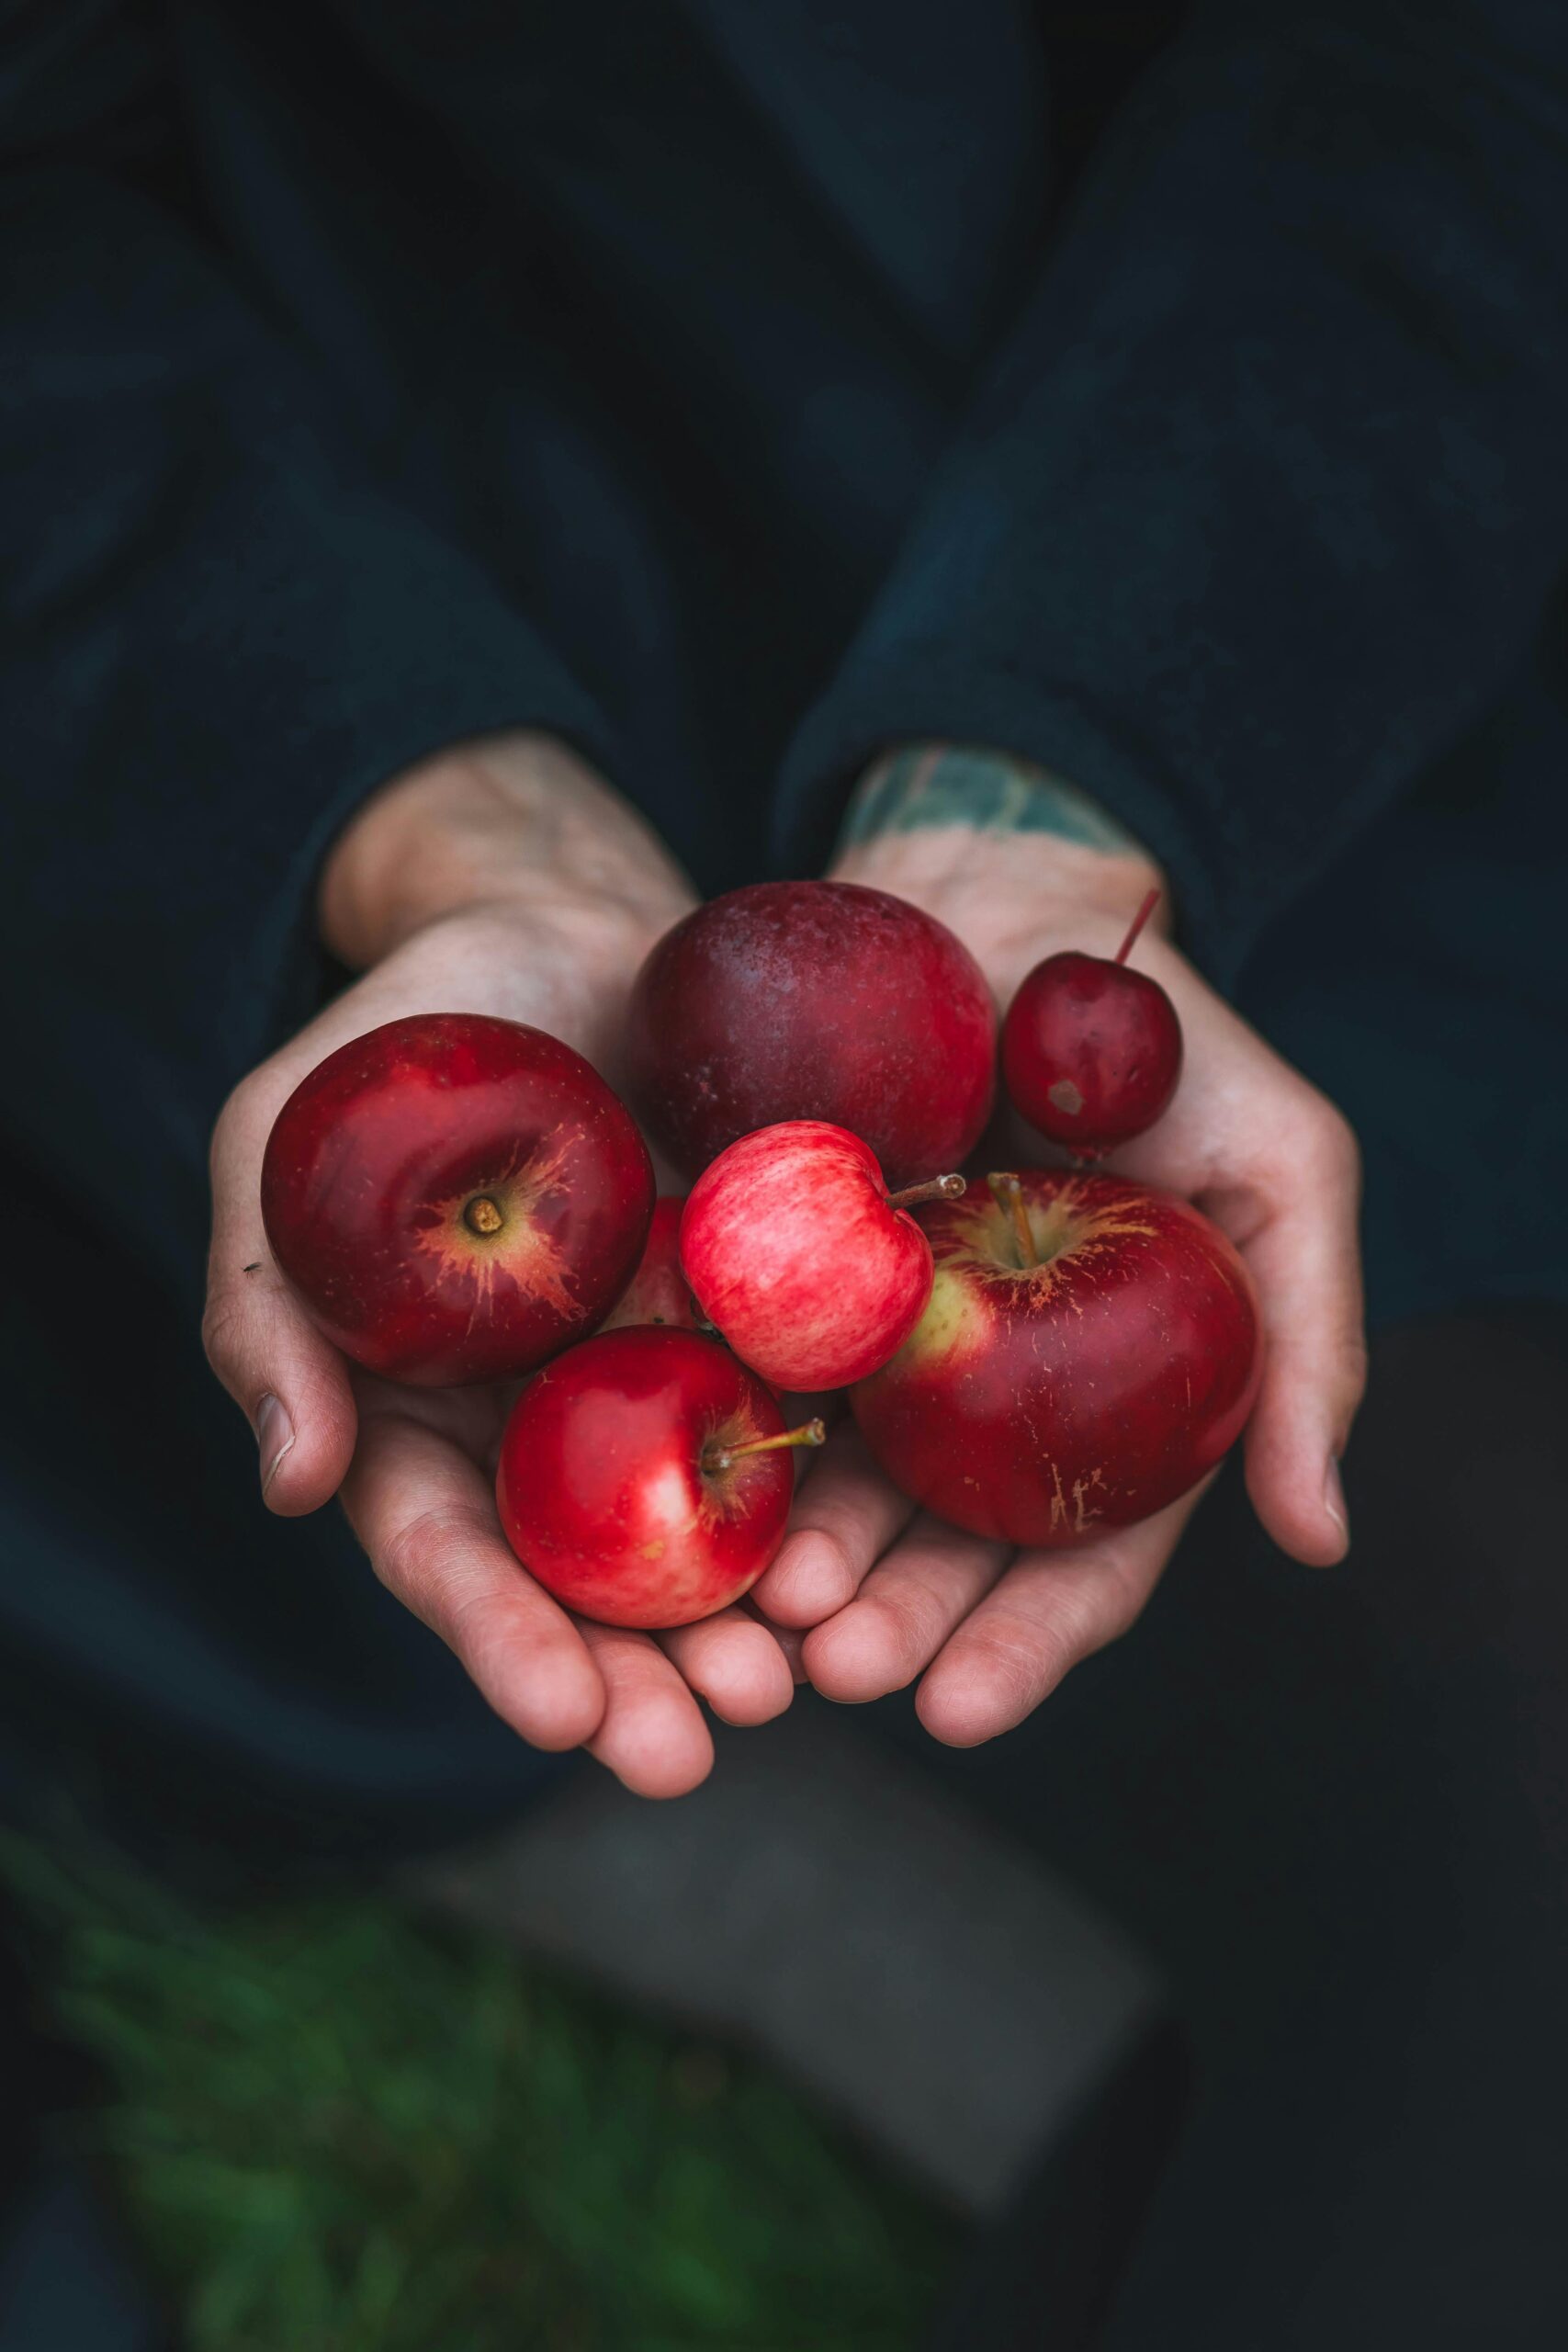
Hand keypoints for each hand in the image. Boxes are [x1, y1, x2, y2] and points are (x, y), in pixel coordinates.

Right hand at [202, 733, 794, 1796]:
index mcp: (423, 1417)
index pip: (452, 1555)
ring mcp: (667, 1378)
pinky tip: (878, 1545)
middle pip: (589, 1582)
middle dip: (639, 1674)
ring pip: (710, 1528)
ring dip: (751, 1618)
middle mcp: (549, 1427)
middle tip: (696, 1747)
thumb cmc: (392, 1041)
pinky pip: (808, 1411)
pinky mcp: (771, 1318)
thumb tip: (294, 1484)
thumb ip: (269, 1309)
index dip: (500, 1638)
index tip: (561, 1712)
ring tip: (803, 1678)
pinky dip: (839, 1488)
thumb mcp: (278, 1147)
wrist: (555, 927)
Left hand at [754, 750, 1365, 1745]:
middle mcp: (985, 1397)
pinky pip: (741, 1366)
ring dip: (794, 1562)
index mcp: (1105, 1403)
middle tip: (828, 1665)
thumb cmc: (1164, 1035)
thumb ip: (1308, 1345)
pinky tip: (685, 1479)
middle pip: (936, 1550)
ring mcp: (874, 1336)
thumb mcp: (1283, 1167)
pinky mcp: (774, 1266)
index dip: (1024, 1646)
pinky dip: (721, 1433)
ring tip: (753, 1609)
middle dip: (889, 1624)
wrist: (1005, 890)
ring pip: (834, 1484)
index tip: (957, 1711)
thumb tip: (1320, 1541)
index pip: (1074, 1560)